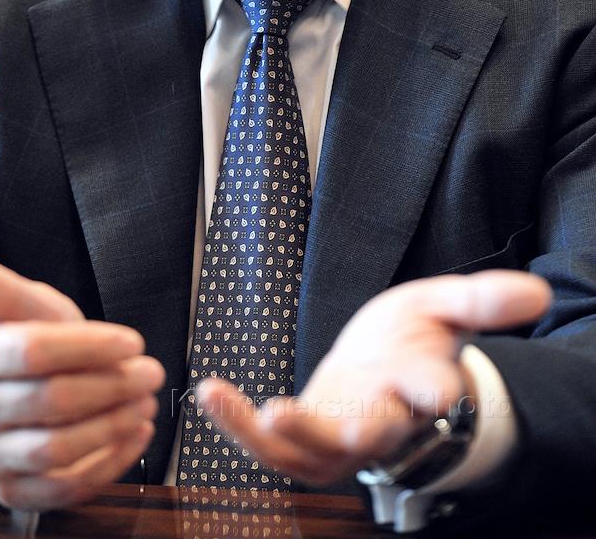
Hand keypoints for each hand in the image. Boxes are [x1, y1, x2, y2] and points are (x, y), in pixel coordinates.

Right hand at [0, 252, 164, 509]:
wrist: (2, 396)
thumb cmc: (26, 340)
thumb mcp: (22, 307)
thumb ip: (1, 289)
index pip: (34, 351)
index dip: (90, 346)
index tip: (134, 340)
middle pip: (53, 401)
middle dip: (112, 385)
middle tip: (151, 372)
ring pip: (58, 448)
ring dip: (113, 426)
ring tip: (146, 403)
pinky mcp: (13, 490)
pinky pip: (63, 487)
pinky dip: (109, 464)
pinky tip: (136, 434)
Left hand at [197, 270, 550, 485]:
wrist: (383, 368)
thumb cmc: (412, 338)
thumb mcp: (445, 306)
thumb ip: (482, 299)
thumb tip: (534, 291)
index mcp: (420, 384)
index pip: (435, 392)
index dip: (437, 390)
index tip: (439, 390)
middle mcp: (382, 419)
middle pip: (374, 435)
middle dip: (360, 432)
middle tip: (345, 425)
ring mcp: (340, 435)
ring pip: (313, 452)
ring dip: (283, 436)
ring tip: (258, 409)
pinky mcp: (303, 437)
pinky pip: (269, 443)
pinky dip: (237, 425)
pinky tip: (209, 393)